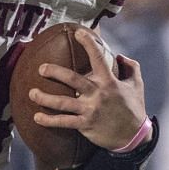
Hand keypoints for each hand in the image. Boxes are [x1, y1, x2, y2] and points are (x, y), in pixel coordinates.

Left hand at [26, 31, 147, 150]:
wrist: (133, 136)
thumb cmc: (134, 108)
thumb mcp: (137, 85)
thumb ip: (131, 67)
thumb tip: (120, 56)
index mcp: (109, 81)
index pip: (97, 58)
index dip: (88, 44)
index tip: (77, 33)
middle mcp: (97, 94)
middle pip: (72, 79)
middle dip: (54, 72)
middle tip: (41, 68)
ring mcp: (89, 110)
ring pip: (62, 103)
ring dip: (44, 98)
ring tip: (31, 93)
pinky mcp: (84, 124)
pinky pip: (63, 122)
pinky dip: (48, 121)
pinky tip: (36, 118)